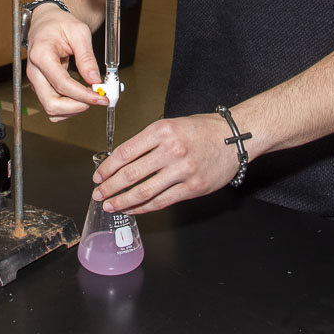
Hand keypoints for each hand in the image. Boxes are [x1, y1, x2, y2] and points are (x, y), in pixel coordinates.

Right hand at [26, 4, 104, 120]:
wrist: (46, 22)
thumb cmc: (59, 23)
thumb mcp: (79, 32)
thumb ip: (87, 57)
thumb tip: (94, 80)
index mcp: (42, 55)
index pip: (62, 84)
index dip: (83, 95)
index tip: (100, 96)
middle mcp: (34, 71)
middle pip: (51, 103)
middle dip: (77, 107)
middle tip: (97, 99)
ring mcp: (36, 80)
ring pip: (51, 108)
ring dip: (72, 109)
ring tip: (90, 97)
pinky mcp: (40, 85)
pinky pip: (52, 105)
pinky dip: (67, 108)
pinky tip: (80, 98)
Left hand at [91, 113, 240, 213]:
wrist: (235, 137)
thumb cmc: (204, 129)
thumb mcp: (173, 125)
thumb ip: (150, 142)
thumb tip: (123, 160)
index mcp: (163, 130)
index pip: (126, 152)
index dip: (108, 167)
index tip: (99, 175)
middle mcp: (172, 149)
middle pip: (131, 174)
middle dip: (109, 187)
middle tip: (98, 193)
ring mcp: (183, 170)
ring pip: (144, 191)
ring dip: (123, 201)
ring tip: (111, 205)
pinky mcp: (193, 187)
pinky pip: (162, 201)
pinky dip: (143, 208)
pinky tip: (133, 209)